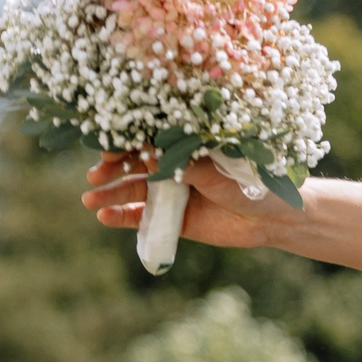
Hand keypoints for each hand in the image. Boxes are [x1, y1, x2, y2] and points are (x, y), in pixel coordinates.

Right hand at [81, 150, 297, 249]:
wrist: (271, 217)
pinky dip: (122, 217)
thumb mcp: (215, 168)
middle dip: (110, 169)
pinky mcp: (174, 220)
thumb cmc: (249, 182)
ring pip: (132, 191)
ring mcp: (172, 194)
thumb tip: (147, 147)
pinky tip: (105, 216)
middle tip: (94, 175)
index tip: (106, 147)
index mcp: (183, 147)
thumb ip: (183, 161)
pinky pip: (142, 218)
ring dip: (109, 194)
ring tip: (90, 199)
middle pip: (133, 165)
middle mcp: (173, 168)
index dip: (124, 144)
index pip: (146, 141)